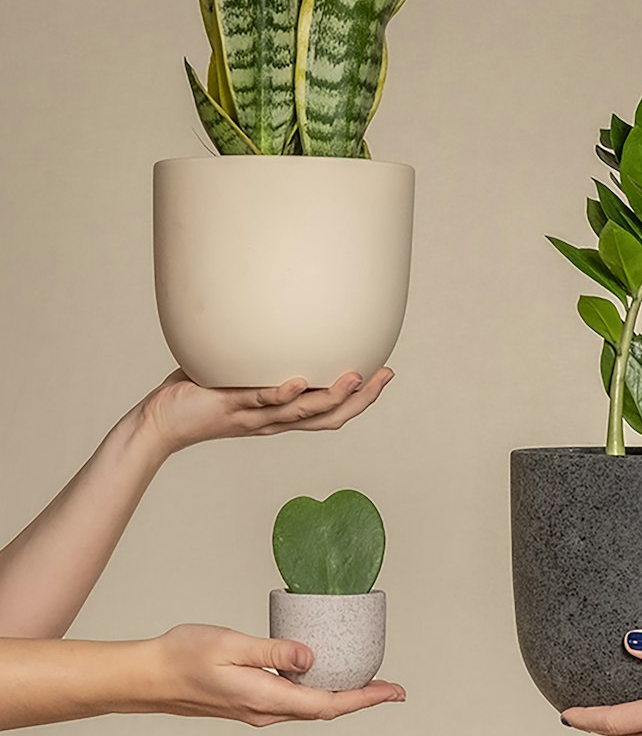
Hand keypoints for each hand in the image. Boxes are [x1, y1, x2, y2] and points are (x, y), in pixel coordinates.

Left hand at [138, 366, 394, 455]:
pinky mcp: (229, 406)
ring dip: (331, 396)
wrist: (161, 421)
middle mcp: (273, 420)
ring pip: (301, 413)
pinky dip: (280, 394)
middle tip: (385, 375)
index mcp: (281, 415)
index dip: (361, 398)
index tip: (385, 374)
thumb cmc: (200, 392)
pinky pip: (259, 401)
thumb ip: (262, 351)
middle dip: (360, 399)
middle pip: (327, 417)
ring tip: (356, 376)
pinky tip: (297, 382)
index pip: (330, 412)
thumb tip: (279, 313)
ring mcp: (253, 415)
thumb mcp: (241, 369)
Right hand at [148, 624, 404, 725]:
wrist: (150, 676)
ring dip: (341, 694)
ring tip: (367, 679)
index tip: (393, 691)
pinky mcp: (249, 700)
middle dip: (362, 698)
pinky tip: (322, 673)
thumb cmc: (185, 655)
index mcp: (265, 699)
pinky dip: (317, 689)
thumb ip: (272, 651)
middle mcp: (265, 710)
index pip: (327, 703)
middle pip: (325, 708)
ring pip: (310, 705)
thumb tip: (312, 657)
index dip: (364, 698)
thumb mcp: (231, 645)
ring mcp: (257, 708)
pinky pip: (294, 699)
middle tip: (392, 686)